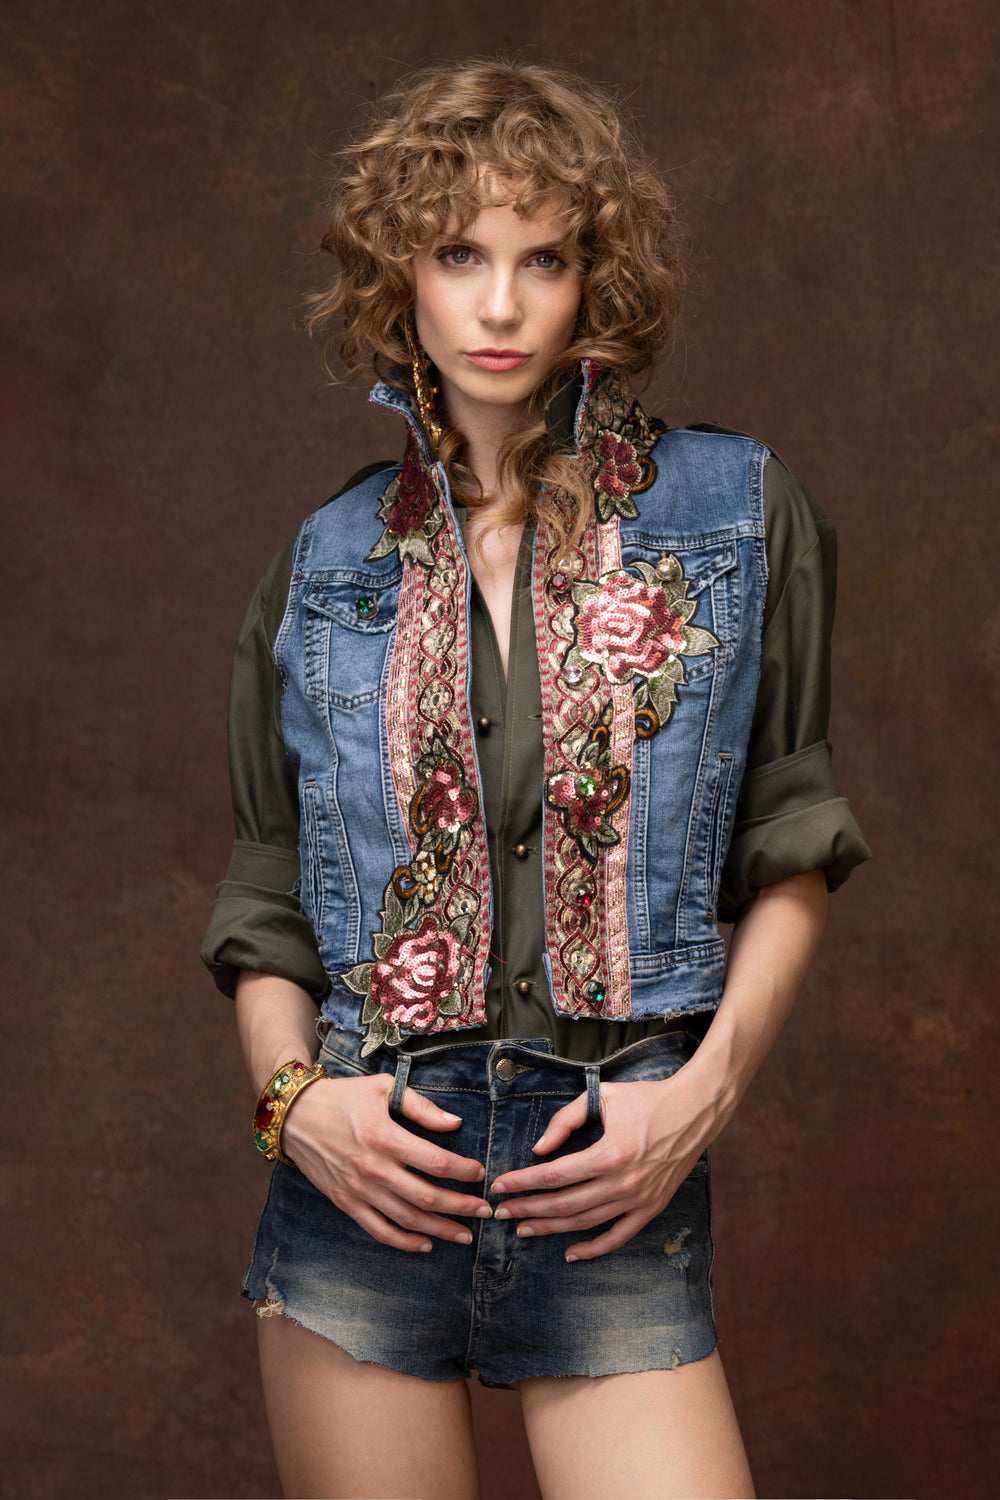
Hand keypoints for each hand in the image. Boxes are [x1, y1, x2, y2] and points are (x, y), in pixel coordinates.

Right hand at [281, 1071, 490, 1252]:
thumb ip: (421, 1107)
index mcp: (385, 1137)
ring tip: (465, 1235)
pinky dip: (404, 1242)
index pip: (435, 1161)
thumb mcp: (382, 1089)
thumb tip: (455, 1123)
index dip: (463, 1171)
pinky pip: (379, 1230)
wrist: (294, 1116)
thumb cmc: (342, 1098)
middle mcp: (374, 1168)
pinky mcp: (346, 1203)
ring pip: (407, 1219)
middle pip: (427, 1197)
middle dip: (461, 1207)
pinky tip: (425, 1245)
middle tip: (485, 1212)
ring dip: (440, 1230)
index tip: (480, 1174)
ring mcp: (359, 1189)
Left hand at [490, 1068, 727, 1261]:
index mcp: (609, 1153)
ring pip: (586, 1223)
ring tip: (524, 1230)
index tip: (499, 1186)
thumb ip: (565, 1120)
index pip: (554, 1175)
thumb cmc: (647, 1098)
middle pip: (564, 1204)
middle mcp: (623, 1182)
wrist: (695, 1109)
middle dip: (528, 1209)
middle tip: (501, 1213)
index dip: (523, 1182)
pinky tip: (571, 1253)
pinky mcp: (652, 1207)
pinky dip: (594, 1249)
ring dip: (551, 1228)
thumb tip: (539, 1149)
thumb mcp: (602, 1097)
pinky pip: (619, 1236)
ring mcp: (639, 1199)